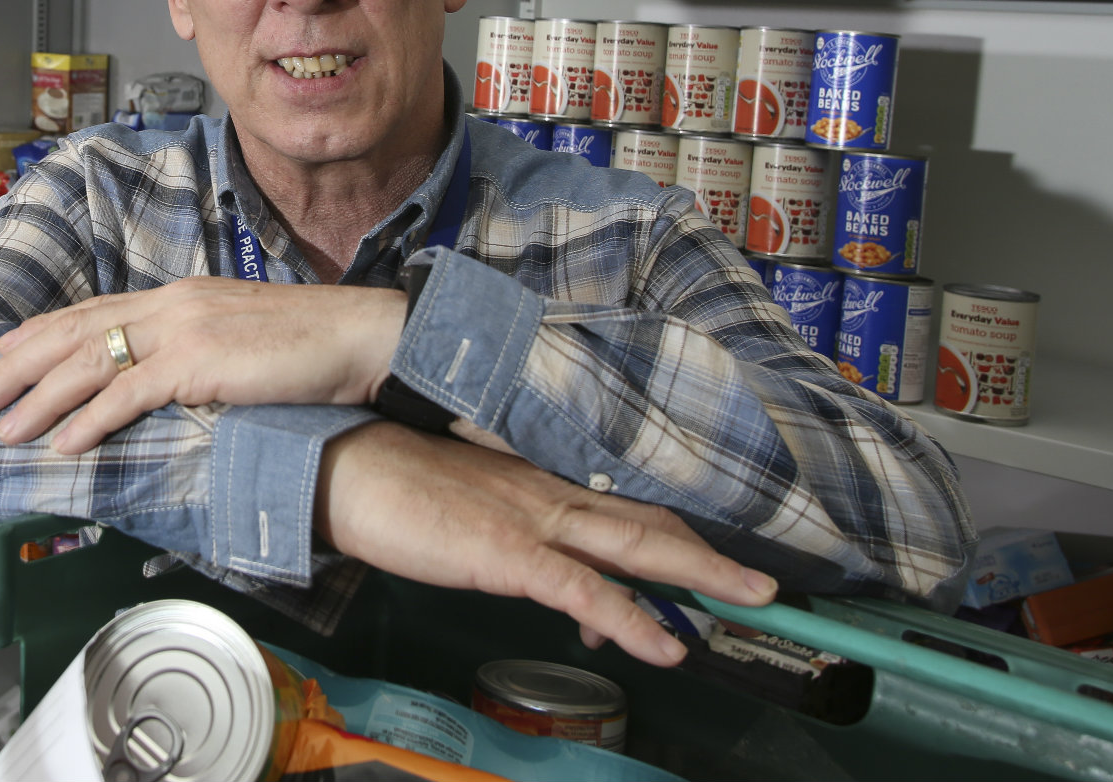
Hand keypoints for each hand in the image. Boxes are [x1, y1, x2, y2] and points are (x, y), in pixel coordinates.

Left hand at [0, 278, 403, 453]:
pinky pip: (130, 394)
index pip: (94, 312)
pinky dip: (90, 420)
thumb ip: (197, 350)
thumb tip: (166, 382)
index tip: (2, 355)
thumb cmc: (313, 345)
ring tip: (4, 427)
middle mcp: (173, 305)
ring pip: (90, 363)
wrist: (360, 336)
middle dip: (19, 365)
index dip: (42, 334)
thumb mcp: (240, 337)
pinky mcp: (201, 363)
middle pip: (76, 332)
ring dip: (40, 399)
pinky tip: (65, 443)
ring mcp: (185, 331)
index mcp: (181, 296)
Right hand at [315, 423, 777, 667]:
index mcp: (538, 478)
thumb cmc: (393, 482)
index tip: (719, 549)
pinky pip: (584, 591)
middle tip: (768, 583)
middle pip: (649, 520)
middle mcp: (549, 491)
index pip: (623, 500)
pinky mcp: (508, 552)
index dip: (677, 526)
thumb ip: (511, 525)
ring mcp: (533, 519)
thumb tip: (543, 564)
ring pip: (636, 545)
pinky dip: (632, 620)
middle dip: (713, 552)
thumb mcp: (465, 502)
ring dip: (702, 573)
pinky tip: (666, 646)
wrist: (345, 464)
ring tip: (754, 598)